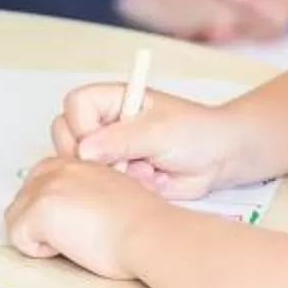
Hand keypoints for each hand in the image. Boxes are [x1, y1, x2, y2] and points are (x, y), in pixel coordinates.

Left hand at [6, 159, 171, 279]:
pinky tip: (68, 248)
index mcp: (75, 164)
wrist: (148, 232)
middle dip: (37, 222)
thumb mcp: (112, 194)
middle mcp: (57, 170)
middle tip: (71, 237)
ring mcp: (45, 188)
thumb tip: (73, 214)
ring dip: (36, 235)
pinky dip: (38, 250)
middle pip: (22, 199)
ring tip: (70, 242)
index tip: (70, 223)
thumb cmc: (141, 222)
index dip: (49, 209)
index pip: (39, 182)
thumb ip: (86, 194)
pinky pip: (18, 237)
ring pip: (14, 218)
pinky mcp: (39, 211)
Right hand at [49, 84, 244, 200]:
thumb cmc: (196, 132)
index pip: (75, 105)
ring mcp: (109, 150)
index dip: (82, 126)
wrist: (220, 159)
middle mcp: (105, 123)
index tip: (102, 143)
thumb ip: (121, 139)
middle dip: (90, 156)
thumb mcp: (159, 131)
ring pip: (81, 165)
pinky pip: (101, 185)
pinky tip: (148, 182)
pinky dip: (122, 188)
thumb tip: (84, 150)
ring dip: (109, 173)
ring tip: (142, 171)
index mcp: (113, 99)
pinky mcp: (117, 174)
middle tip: (120, 163)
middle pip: (66, 135)